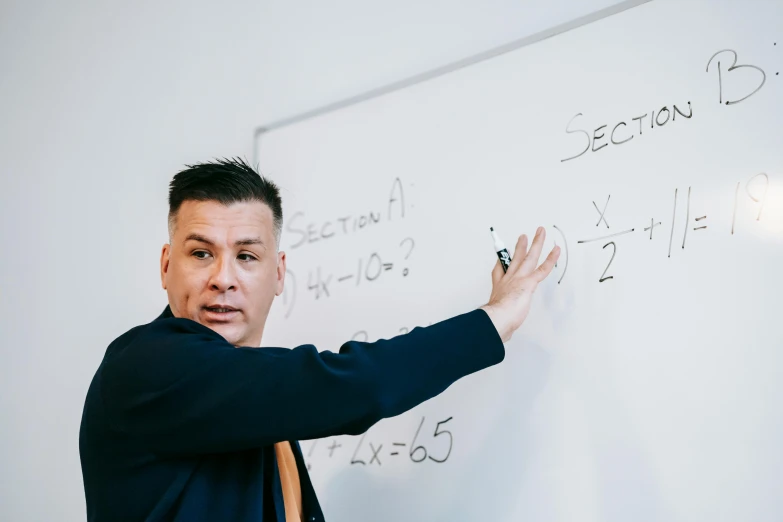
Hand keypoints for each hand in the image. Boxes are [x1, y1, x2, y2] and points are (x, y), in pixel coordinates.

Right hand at [480, 227, 559, 342]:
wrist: (497, 319)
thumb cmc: (496, 321)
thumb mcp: (497, 320)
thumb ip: (503, 323)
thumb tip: (504, 335)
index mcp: (499, 288)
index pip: (499, 272)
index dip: (501, 264)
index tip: (502, 258)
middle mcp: (508, 279)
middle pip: (515, 259)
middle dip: (519, 247)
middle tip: (522, 237)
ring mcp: (519, 278)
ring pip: (529, 257)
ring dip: (536, 243)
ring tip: (540, 232)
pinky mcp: (529, 281)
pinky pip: (543, 268)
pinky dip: (551, 258)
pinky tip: (556, 250)